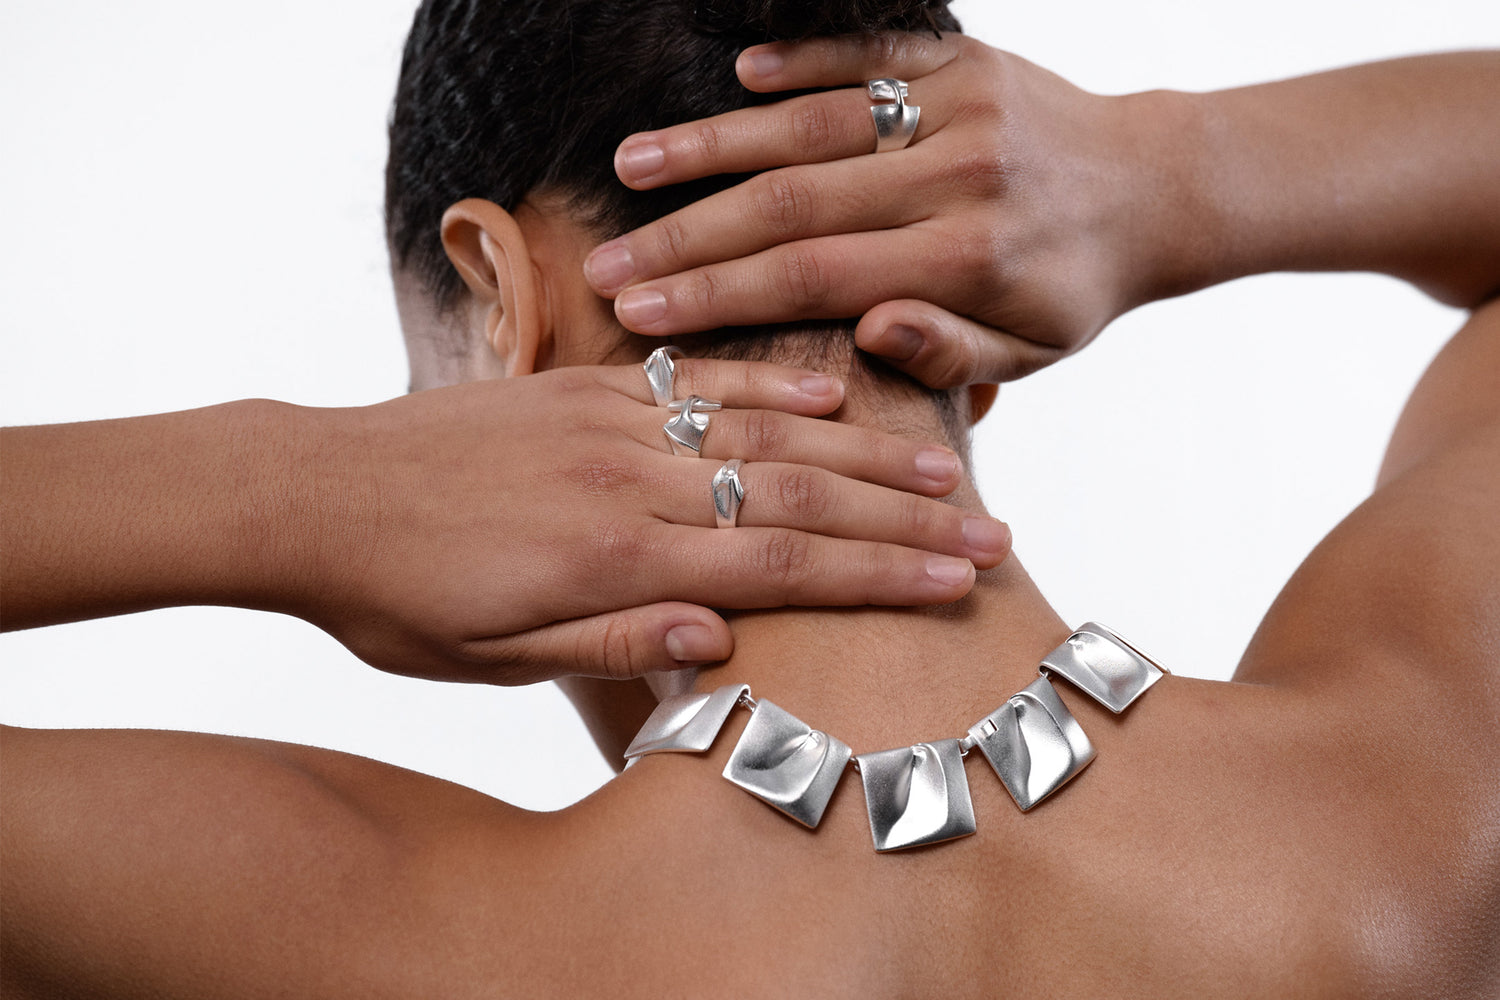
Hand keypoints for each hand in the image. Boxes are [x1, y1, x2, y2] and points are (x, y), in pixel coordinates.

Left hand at [286, 358, 1009, 684]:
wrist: (307, 494)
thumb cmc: (398, 598)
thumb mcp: (495, 656)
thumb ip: (615, 643)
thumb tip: (725, 636)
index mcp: (613, 558)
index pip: (779, 562)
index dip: (877, 574)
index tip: (957, 581)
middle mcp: (627, 481)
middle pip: (795, 493)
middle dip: (901, 517)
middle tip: (989, 528)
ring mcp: (608, 425)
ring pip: (760, 432)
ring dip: (860, 451)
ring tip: (942, 466)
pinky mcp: (581, 392)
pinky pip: (696, 383)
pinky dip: (770, 388)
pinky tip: (830, 396)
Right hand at [584, 33, 1178, 386]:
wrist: (1153, 186)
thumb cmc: (1073, 288)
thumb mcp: (1031, 351)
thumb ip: (949, 353)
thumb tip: (864, 335)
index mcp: (968, 260)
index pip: (814, 277)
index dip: (716, 295)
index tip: (637, 313)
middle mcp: (956, 174)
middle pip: (793, 201)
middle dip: (687, 234)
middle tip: (606, 261)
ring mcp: (957, 106)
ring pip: (814, 121)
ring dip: (714, 141)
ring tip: (631, 164)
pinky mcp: (960, 57)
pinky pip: (867, 52)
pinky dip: (800, 62)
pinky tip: (733, 79)